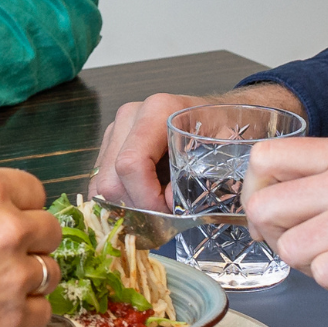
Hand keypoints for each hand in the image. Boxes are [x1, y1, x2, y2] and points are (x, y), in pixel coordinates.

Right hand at [0, 168, 63, 326]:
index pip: (33, 189)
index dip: (23, 205)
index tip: (16, 217)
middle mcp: (7, 228)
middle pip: (49, 230)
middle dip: (31, 241)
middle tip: (6, 255)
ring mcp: (14, 275)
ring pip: (49, 271)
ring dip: (29, 278)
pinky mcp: (13, 317)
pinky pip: (42, 311)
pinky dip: (25, 313)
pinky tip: (0, 312)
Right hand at [87, 84, 304, 209]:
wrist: (224, 113)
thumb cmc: (227, 128)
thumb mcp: (226, 150)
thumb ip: (200, 177)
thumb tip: (169, 202)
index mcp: (157, 111)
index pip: (131, 164)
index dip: (147, 198)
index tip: (169, 212)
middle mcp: (131, 116)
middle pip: (111, 179)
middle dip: (137, 206)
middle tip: (167, 215)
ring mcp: (117, 129)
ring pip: (102, 184)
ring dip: (128, 204)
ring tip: (158, 206)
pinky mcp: (111, 143)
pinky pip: (101, 181)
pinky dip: (121, 198)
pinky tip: (146, 199)